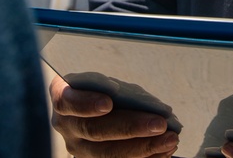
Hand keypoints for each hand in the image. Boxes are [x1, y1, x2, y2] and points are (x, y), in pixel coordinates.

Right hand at [49, 75, 179, 157]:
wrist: (89, 106)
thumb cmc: (98, 88)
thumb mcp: (101, 81)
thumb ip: (114, 89)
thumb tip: (147, 104)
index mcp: (62, 98)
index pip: (66, 102)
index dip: (86, 104)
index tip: (108, 103)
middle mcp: (66, 127)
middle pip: (95, 131)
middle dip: (130, 128)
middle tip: (159, 124)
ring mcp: (79, 148)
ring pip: (108, 154)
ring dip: (144, 148)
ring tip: (170, 139)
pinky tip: (165, 151)